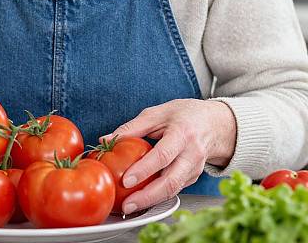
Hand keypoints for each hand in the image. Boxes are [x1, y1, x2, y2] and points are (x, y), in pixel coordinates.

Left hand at [99, 99, 236, 213]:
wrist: (214, 123)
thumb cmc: (183, 114)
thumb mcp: (157, 113)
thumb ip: (132, 127)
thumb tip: (105, 139)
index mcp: (182, 133)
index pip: (162, 155)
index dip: (144, 169)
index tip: (126, 180)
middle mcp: (192, 154)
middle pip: (171, 181)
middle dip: (148, 196)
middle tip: (127, 204)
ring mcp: (195, 168)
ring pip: (174, 190)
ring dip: (152, 201)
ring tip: (131, 206)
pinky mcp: (193, 177)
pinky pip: (175, 189)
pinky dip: (158, 196)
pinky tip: (143, 199)